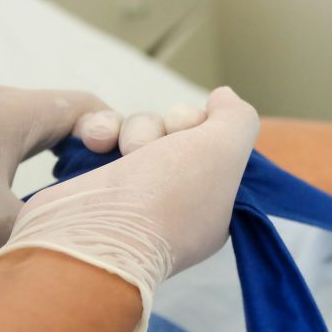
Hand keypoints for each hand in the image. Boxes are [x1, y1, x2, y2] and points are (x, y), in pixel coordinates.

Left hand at [0, 86, 182, 257]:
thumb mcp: (2, 224)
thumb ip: (57, 223)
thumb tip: (89, 234)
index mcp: (21, 112)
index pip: (94, 109)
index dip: (120, 140)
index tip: (123, 178)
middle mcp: (6, 105)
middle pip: (75, 116)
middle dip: (100, 152)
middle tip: (109, 190)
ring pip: (48, 130)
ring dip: (70, 160)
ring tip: (82, 198)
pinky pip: (24, 142)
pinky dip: (44, 166)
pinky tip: (44, 200)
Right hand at [0, 87, 258, 331]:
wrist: (93, 233)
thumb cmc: (169, 195)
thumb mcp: (226, 151)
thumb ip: (238, 118)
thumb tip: (223, 97)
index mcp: (212, 204)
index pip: (218, 147)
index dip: (211, 129)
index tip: (203, 136)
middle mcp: (174, 199)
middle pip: (180, 130)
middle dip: (172, 126)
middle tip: (164, 147)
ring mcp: (132, 191)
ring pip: (142, 128)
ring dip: (136, 131)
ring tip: (127, 154)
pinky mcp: (93, 181)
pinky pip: (104, 135)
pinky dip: (101, 131)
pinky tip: (97, 144)